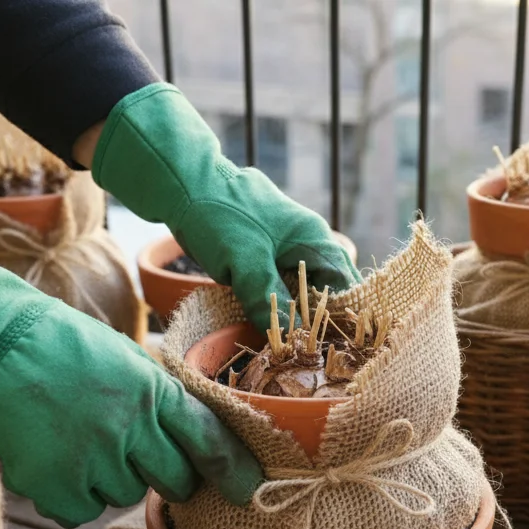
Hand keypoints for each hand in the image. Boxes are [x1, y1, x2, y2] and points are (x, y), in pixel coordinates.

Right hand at [0, 211, 262, 526]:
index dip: (233, 470)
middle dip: (167, 476)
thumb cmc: (55, 342)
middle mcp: (132, 427)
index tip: (248, 490)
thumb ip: (155, 397)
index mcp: (154, 389)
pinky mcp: (56, 484)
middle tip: (137, 456)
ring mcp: (94, 459)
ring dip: (110, 479)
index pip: (209, 439)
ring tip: (77, 439)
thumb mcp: (123, 356)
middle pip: (175, 480)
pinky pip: (82, 511)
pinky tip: (53, 460)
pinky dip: (70, 495)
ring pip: (126, 495)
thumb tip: (183, 435)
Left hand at [89, 83, 359, 329]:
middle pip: (325, 285)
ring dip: (295, 308)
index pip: (345, 283)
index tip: (334, 343)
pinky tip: (267, 316)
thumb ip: (268, 299)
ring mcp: (284, 241)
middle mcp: (305, 239)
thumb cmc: (218, 216)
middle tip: (311, 346)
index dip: (343, 314)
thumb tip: (290, 336)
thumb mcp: (245, 264)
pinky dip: (276, 297)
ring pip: (300, 283)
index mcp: (312, 238)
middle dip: (319, 315)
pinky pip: (279, 277)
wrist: (183, 182)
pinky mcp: (263, 245)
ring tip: (292, 340)